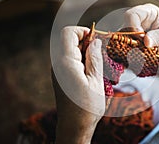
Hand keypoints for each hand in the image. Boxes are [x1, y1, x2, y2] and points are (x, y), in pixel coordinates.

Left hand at [52, 26, 103, 143]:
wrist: (74, 127)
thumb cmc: (87, 107)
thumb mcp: (96, 81)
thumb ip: (95, 58)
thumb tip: (95, 41)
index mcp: (66, 63)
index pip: (68, 33)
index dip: (83, 31)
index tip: (96, 38)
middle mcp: (58, 64)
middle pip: (69, 40)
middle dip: (86, 41)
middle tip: (101, 53)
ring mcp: (58, 70)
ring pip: (70, 49)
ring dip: (85, 51)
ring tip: (98, 65)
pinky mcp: (60, 76)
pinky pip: (69, 59)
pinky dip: (81, 59)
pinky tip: (92, 71)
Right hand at [123, 3, 158, 50]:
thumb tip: (147, 41)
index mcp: (149, 12)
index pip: (132, 15)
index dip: (133, 27)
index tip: (141, 40)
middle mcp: (140, 21)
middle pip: (125, 28)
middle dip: (132, 40)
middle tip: (143, 50)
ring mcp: (136, 33)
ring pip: (125, 40)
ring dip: (133, 49)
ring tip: (145, 54)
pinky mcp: (136, 44)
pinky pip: (129, 48)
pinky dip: (134, 54)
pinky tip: (143, 58)